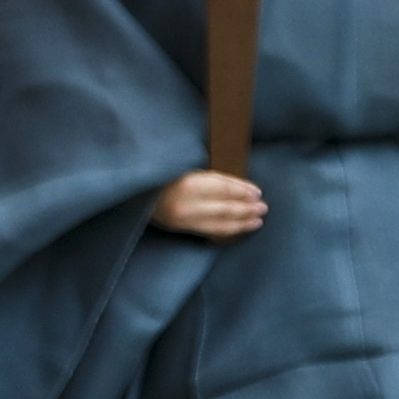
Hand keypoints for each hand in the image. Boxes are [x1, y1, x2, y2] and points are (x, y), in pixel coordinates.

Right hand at [154, 169, 268, 238]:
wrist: (134, 191)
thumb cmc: (161, 174)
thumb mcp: (183, 167)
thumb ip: (207, 178)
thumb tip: (238, 187)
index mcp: (189, 183)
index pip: (224, 187)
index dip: (242, 190)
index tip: (257, 192)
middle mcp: (187, 203)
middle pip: (225, 207)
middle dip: (247, 209)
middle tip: (263, 208)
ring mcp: (184, 218)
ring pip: (220, 223)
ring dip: (241, 222)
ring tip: (257, 221)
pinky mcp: (180, 228)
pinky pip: (209, 231)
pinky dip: (227, 230)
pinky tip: (238, 229)